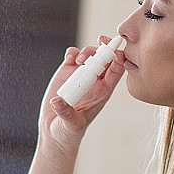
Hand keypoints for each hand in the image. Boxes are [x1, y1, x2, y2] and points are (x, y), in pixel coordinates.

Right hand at [38, 35, 124, 152]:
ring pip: (90, 55)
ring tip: (79, 59)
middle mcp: (94, 82)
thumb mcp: (71, 125)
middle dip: (106, 47)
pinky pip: (72, 56)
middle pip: (105, 59)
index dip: (118, 59)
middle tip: (101, 41)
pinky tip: (69, 58)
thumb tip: (57, 101)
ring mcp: (80, 76)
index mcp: (103, 92)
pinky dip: (72, 52)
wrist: (54, 131)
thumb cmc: (68, 132)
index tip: (115, 50)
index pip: (116, 72)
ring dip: (87, 52)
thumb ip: (66, 113)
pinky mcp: (66, 73)